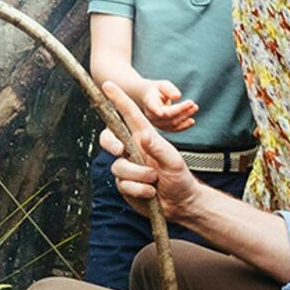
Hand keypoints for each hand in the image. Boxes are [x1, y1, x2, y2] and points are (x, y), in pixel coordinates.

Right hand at [99, 81, 204, 223]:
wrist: (180, 204)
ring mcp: (128, 167)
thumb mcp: (173, 161)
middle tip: (121, 150)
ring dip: (138, 175)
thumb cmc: (180, 178)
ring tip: (155, 181)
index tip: (108, 84)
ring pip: (118, 166)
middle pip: (109, 139)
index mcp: (145, 137)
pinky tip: (151, 193)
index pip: (129, 115)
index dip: (119, 99)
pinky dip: (138, 189)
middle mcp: (133, 150)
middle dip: (110, 143)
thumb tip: (144, 136)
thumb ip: (158, 147)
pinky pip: (123, 184)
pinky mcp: (125, 184)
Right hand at [140, 79, 197, 131]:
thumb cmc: (157, 90)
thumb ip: (169, 89)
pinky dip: (183, 126)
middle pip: (167, 116)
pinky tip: (192, 121)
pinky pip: (173, 129)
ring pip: (172, 124)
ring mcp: (156, 123)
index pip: (153, 107)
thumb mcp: (162, 85)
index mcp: (149, 102)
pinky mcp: (162, 127)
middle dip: (182, 110)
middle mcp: (151, 115)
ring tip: (195, 108)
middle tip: (193, 104)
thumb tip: (178, 96)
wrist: (148, 98)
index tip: (161, 112)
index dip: (156, 110)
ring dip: (185, 117)